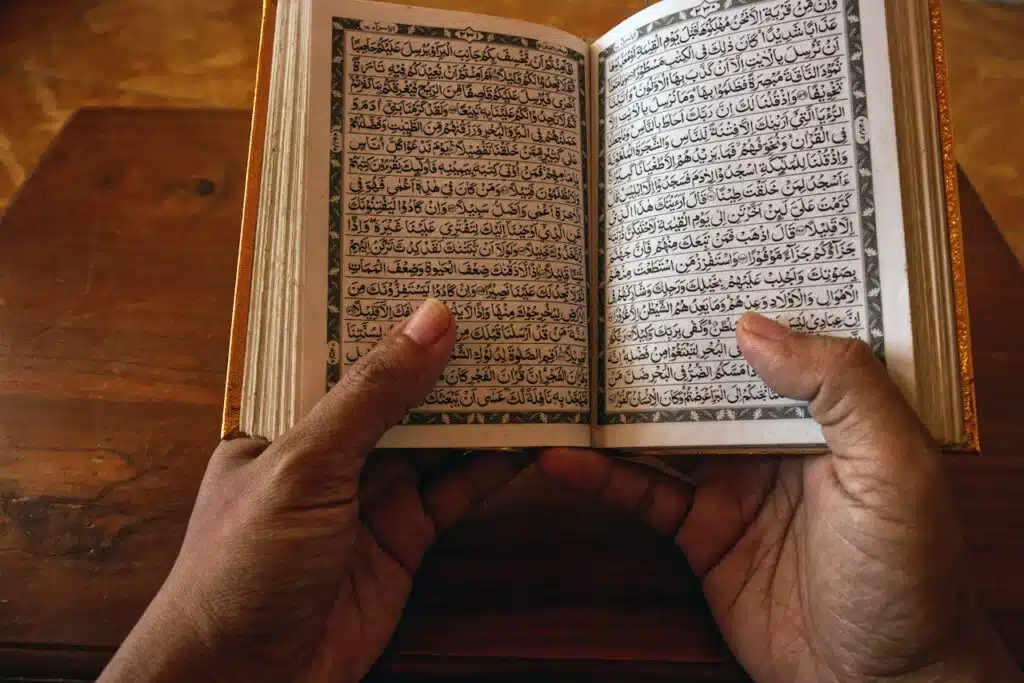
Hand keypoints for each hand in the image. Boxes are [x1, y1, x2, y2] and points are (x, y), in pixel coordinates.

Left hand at [100, 300, 527, 682]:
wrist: (248, 682)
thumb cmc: (242, 566)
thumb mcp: (306, 464)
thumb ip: (373, 394)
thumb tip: (431, 318)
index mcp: (285, 420)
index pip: (342, 352)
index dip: (389, 316)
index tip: (442, 274)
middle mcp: (329, 452)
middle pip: (398, 394)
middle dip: (445, 360)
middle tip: (503, 312)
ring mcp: (369, 497)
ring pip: (434, 439)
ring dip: (478, 410)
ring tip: (529, 365)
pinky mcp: (404, 540)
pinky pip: (454, 492)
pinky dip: (489, 468)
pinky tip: (526, 440)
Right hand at [540, 313, 1019, 682]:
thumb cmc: (911, 575)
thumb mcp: (895, 467)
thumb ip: (840, 388)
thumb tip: (752, 327)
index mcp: (833, 409)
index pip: (782, 337)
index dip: (741, 298)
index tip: (690, 259)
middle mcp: (778, 437)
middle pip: (709, 378)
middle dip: (664, 343)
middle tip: (606, 300)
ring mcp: (735, 482)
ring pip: (665, 430)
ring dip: (616, 406)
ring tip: (566, 373)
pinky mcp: (702, 531)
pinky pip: (644, 494)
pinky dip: (601, 477)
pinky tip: (562, 460)